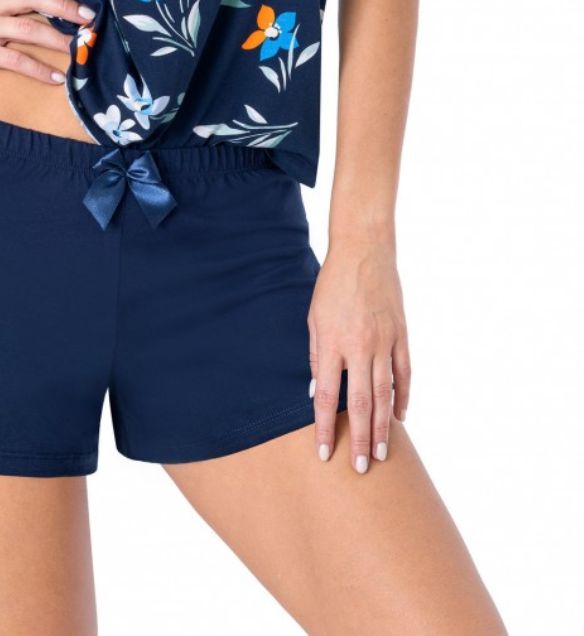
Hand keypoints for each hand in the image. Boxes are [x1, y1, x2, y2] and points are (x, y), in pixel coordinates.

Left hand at [307, 236, 410, 471]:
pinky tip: (400, 417)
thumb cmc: (332, 285)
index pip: (329, 396)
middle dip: (361, 439)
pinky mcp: (402, 335)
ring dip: (383, 427)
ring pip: (385, 394)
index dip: (326, 427)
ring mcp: (385, 342)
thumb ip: (316, 357)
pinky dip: (403, 397)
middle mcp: (361, 346)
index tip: (325, 453)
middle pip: (361, 403)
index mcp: (333, 342)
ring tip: (383, 454)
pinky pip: (404, 374)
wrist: (364, 251)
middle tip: (362, 468)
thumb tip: (318, 393)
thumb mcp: (314, 318)